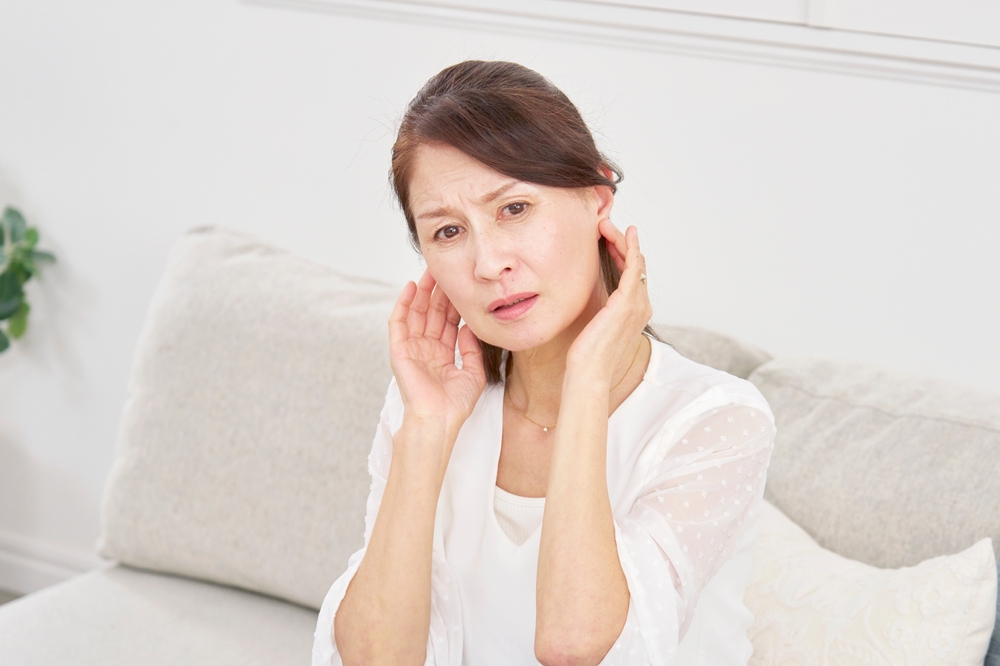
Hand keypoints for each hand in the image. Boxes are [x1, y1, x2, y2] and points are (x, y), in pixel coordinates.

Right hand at [388, 270, 486, 434]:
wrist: (438, 419)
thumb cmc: (455, 404)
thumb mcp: (473, 373)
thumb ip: (472, 349)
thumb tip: (469, 327)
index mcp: (443, 355)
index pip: (447, 322)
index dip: (453, 303)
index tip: (460, 284)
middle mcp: (426, 350)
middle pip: (431, 314)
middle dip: (438, 292)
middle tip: (444, 270)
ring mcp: (412, 349)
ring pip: (415, 314)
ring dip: (421, 293)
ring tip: (429, 273)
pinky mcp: (399, 351)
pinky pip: (398, 323)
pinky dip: (402, 304)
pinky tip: (410, 288)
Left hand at [566, 220, 651, 385]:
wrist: (588, 374)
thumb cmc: (587, 356)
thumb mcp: (593, 327)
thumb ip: (597, 311)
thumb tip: (588, 302)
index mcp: (635, 312)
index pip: (633, 275)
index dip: (621, 253)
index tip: (606, 238)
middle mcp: (642, 306)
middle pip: (637, 264)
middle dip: (621, 242)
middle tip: (604, 225)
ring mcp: (638, 304)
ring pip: (635, 261)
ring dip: (622, 240)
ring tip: (605, 225)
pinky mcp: (628, 302)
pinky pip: (633, 267)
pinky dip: (629, 248)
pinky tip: (621, 234)